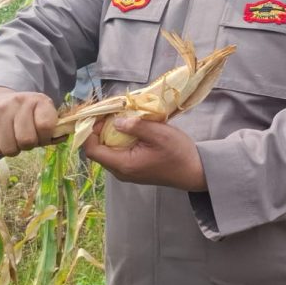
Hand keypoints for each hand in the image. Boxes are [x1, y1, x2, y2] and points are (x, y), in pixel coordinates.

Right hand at [0, 86, 56, 156]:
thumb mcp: (42, 112)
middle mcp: (16, 103)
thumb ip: (53, 128)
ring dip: (14, 148)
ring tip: (13, 138)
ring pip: (9, 149)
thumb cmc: (24, 113)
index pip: (46, 126)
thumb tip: (63, 137)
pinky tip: (0, 138)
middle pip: (27, 141)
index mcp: (36, 99)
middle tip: (26, 138)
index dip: (46, 137)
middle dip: (29, 145)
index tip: (43, 134)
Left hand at [82, 117, 206, 190]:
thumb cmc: (179, 154)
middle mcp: (121, 171)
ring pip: (107, 152)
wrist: (195, 171)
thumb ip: (136, 126)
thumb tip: (116, 121)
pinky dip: (117, 140)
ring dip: (108, 134)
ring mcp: (127, 172)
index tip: (99, 115)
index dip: (90, 132)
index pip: (93, 150)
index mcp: (124, 164)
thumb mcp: (160, 134)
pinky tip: (128, 128)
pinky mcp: (133, 169)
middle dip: (99, 130)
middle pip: (98, 151)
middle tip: (110, 112)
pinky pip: (117, 153)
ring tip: (119, 117)